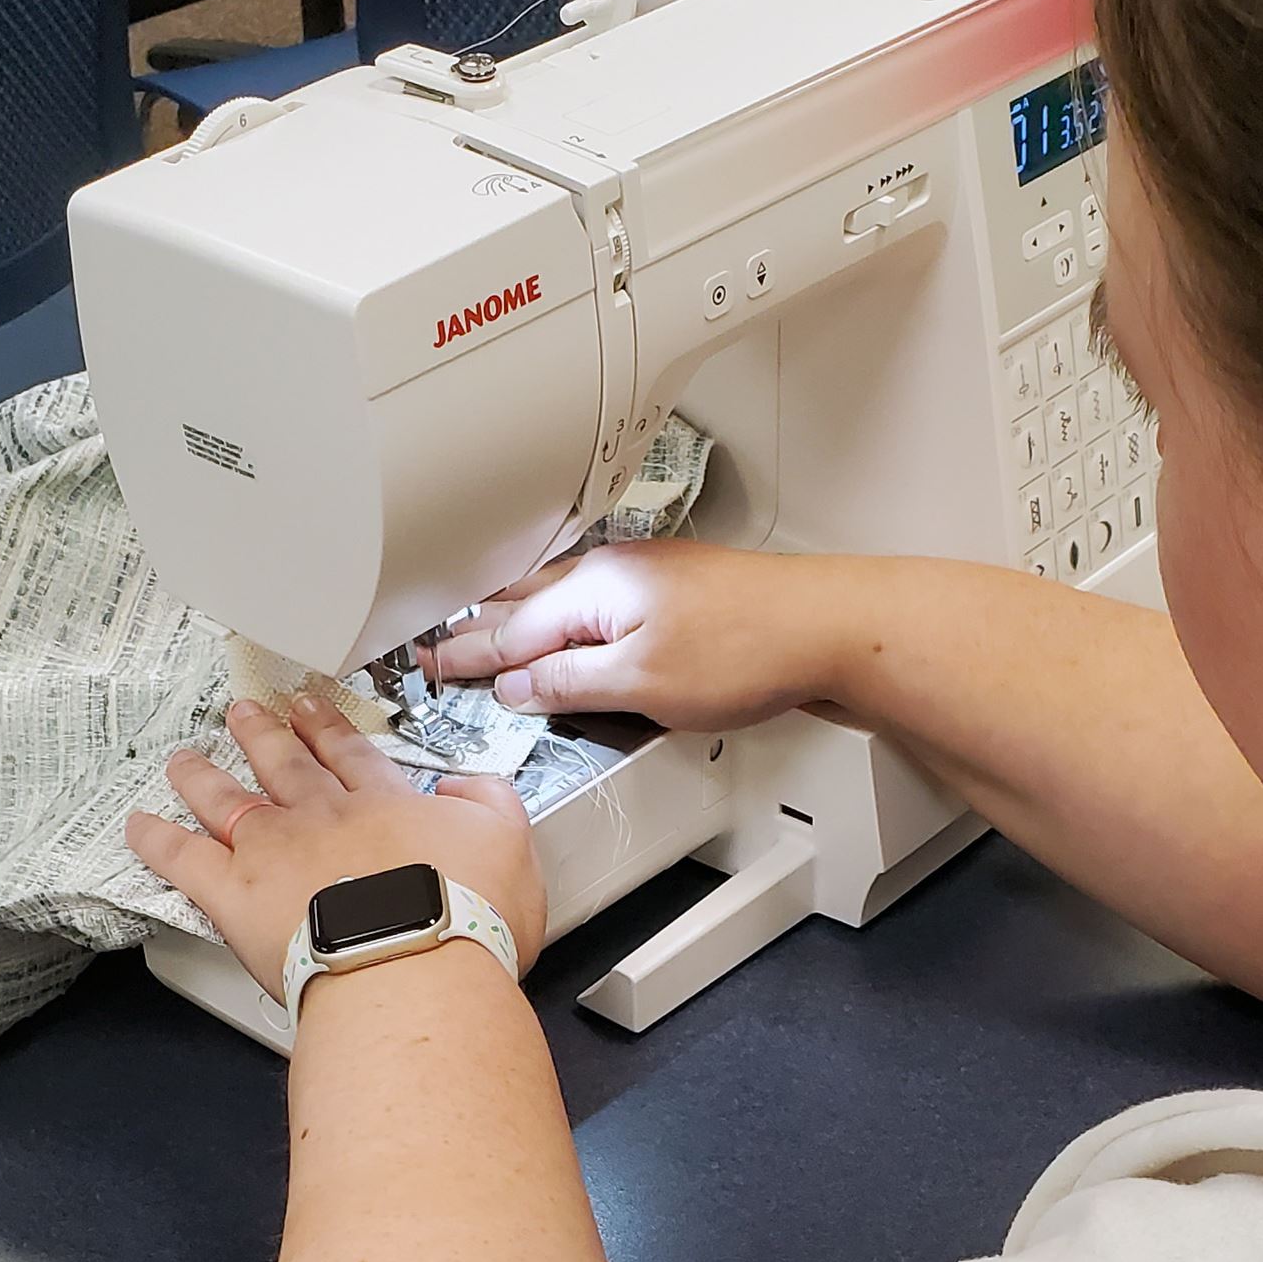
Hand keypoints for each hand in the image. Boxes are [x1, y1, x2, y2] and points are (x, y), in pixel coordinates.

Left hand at [127, 695, 544, 1002]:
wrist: (414, 962)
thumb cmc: (467, 920)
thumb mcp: (511, 845)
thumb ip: (488, 804)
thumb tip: (464, 787)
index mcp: (384, 804)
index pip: (350, 756)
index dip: (327, 730)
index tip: (310, 711)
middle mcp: (322, 816)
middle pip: (283, 764)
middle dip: (263, 735)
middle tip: (244, 712)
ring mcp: (272, 849)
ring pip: (226, 798)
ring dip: (204, 774)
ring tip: (186, 758)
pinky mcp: (233, 893)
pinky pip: (181, 858)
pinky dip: (155, 839)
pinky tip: (136, 826)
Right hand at [431, 541, 863, 729]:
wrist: (833, 629)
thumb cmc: (749, 649)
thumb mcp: (639, 684)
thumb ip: (568, 684)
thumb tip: (517, 687)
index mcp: (594, 590)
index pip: (509, 631)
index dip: (465, 654)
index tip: (430, 664)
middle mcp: (617, 574)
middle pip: (530, 605)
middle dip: (483, 627)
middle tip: (442, 647)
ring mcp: (651, 579)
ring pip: (566, 600)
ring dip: (525, 620)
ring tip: (490, 635)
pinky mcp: (681, 596)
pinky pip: (603, 607)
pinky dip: (572, 623)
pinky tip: (575, 634)